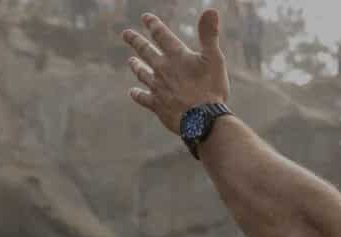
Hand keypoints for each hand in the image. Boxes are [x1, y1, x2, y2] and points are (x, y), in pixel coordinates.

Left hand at [124, 11, 229, 135]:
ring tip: (130, 60)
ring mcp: (158, 87)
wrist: (202, 121)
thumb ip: (210, 34)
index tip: (145, 18)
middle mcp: (163, 69)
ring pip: (142, 73)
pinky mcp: (157, 105)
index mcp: (176, 56)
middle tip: (125, 34)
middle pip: (145, 51)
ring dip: (136, 65)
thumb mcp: (215, 58)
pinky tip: (132, 92)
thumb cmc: (211, 89)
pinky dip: (137, 94)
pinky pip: (143, 98)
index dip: (153, 25)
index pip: (161, 35)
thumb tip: (211, 10)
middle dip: (136, 41)